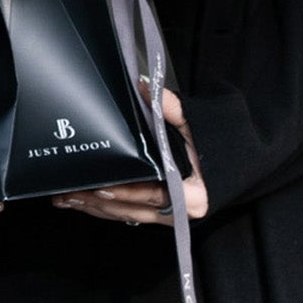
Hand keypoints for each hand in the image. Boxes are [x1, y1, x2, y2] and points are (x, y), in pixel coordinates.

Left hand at [51, 87, 207, 226]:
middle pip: (133, 210)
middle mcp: (180, 212)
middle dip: (99, 203)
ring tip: (67, 198)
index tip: (102, 187)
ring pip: (126, 216)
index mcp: (194, 195)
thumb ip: (171, 108)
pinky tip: (83, 202)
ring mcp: (168, 216)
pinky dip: (105, 209)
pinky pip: (128, 215)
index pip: (154, 195)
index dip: (127, 193)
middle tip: (70, 192)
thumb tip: (144, 86)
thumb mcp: (197, 126)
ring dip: (95, 208)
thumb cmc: (219, 146)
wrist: (235, 164)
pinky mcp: (158, 214)